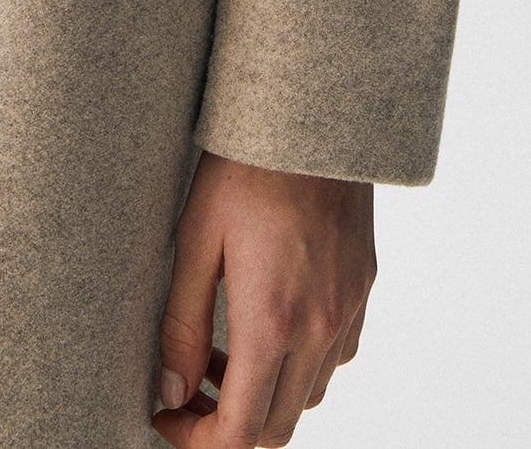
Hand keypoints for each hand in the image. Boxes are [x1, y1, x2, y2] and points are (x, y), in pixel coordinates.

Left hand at [154, 153, 375, 445]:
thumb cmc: (243, 167)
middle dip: (227, 429)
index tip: (167, 417)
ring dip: (264, 396)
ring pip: (308, 397)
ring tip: (221, 354)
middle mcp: (319, 328)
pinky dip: (300, 365)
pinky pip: (336, 358)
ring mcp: (348, 310)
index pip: (241, 431)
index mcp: (271, 321)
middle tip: (186, 395)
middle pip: (276, 428)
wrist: (309, 114)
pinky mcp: (362, 288)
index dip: (198, 443)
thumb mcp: (194, 240)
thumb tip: (170, 391)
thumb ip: (180, 326)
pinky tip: (270, 323)